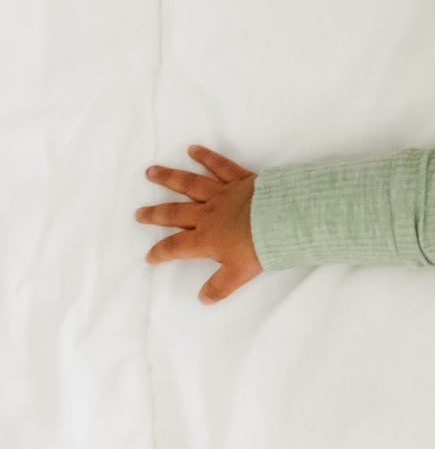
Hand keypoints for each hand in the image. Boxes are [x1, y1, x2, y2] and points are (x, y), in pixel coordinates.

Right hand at [134, 144, 262, 304]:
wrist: (283, 221)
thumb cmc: (262, 248)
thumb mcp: (240, 274)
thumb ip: (220, 286)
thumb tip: (204, 299)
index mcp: (207, 238)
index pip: (177, 247)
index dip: (162, 252)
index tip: (150, 256)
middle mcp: (208, 214)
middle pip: (176, 213)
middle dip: (156, 214)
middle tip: (139, 213)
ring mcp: (222, 194)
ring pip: (189, 184)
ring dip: (169, 178)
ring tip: (151, 172)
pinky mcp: (239, 180)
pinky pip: (219, 166)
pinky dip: (206, 157)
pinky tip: (193, 149)